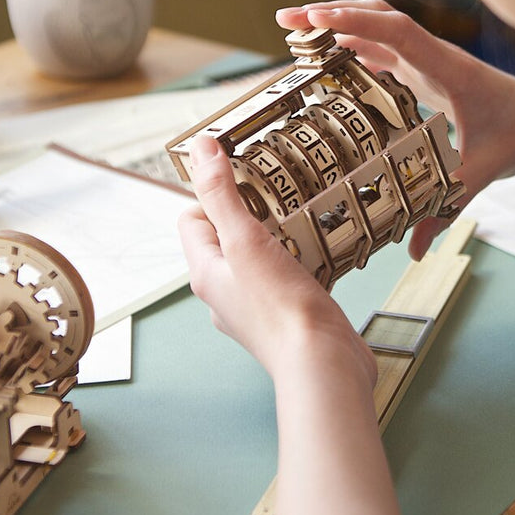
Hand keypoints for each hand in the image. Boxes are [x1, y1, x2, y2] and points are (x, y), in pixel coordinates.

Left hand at [178, 136, 376, 387]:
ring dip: (278, 236)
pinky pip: (285, 276)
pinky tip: (320, 252)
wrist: (322, 365)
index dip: (213, 194)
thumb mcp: (245, 240)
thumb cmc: (282, 309)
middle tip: (280, 197)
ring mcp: (255, 307)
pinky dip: (300, 260)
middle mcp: (224, 294)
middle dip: (252, 212)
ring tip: (302, 220)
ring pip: (258, 257)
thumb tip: (201, 149)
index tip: (247, 180)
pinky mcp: (286, 315)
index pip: (191, 219)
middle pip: (226, 237)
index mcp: (206, 274)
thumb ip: (222, 193)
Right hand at [276, 0, 514, 256]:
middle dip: (330, 13)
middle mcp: (433, 56)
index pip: (396, 31)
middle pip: (377, 16)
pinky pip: (383, 47)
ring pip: (378, 27)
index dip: (355, 21)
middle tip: (286, 21)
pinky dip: (353, 45)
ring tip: (295, 33)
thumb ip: (447, 209)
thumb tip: (415, 251)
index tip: (316, 20)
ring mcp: (428, 60)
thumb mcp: (482, 175)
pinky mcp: (425, 70)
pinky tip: (327, 59)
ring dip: (338, 24)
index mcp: (447, 69)